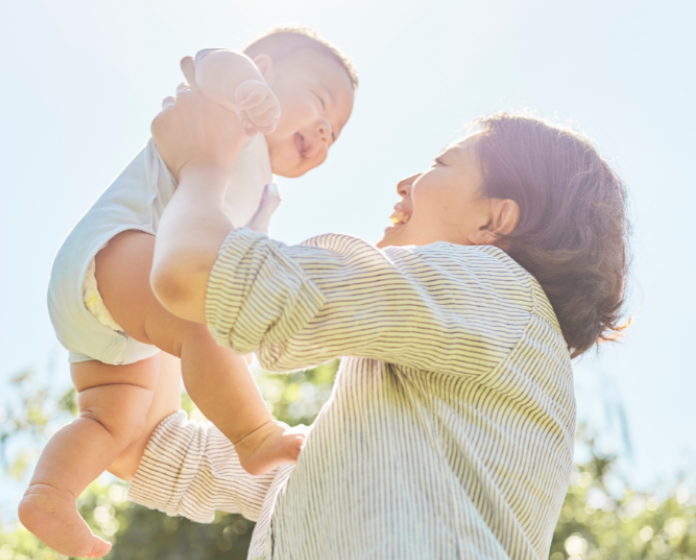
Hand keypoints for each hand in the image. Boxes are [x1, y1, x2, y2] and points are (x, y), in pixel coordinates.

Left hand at [151, 58, 246, 180]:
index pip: (190, 68)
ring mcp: (170, 110)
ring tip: (185, 130)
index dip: (188, 66)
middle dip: (186, 99)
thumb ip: (241, 110)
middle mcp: (185, 97)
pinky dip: (167, 127)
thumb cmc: (226, 150)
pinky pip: (160, 119)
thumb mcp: (240, 127)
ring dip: (175, 112)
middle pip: (181, 89)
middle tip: (194, 118)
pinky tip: (177, 139)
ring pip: (169, 103)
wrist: (204, 172)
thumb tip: (247, 102)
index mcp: (204, 95)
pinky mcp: (157, 123)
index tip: (187, 62)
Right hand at [235, 79, 280, 136]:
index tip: (252, 123)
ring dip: (249, 111)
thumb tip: (248, 124)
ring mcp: (271, 98)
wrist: (245, 91)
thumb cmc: (249, 109)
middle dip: (253, 119)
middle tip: (250, 114)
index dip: (257, 128)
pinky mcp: (263, 89)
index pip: (268, 130)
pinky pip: (255, 99)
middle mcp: (276, 109)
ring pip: (259, 110)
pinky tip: (241, 105)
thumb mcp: (247, 122)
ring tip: (248, 108)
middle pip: (265, 120)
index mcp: (274, 119)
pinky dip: (245, 104)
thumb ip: (248, 130)